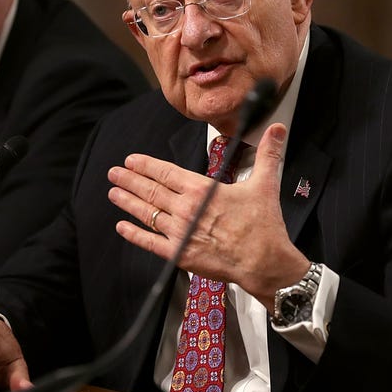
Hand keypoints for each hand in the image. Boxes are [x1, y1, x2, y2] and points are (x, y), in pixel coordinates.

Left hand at [107, 123, 307, 308]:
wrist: (264, 262)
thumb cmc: (264, 225)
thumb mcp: (266, 183)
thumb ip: (267, 154)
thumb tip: (277, 128)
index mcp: (202, 189)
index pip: (166, 172)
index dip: (146, 165)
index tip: (132, 160)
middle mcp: (186, 208)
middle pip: (151, 190)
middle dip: (129, 180)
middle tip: (114, 173)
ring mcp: (180, 232)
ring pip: (147, 213)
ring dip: (128, 202)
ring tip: (113, 193)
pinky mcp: (179, 254)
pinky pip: (150, 242)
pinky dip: (134, 234)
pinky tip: (122, 227)